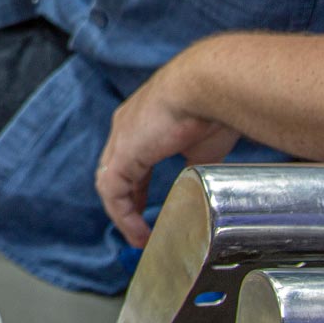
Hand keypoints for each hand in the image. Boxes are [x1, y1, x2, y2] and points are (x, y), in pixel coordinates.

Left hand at [96, 56, 238, 248]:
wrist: (207, 86)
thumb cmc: (214, 107)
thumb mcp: (204, 145)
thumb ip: (196, 166)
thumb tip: (203, 188)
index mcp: (145, 120)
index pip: (131, 158)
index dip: (137, 185)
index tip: (147, 205)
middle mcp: (127, 126)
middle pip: (115, 170)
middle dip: (126, 200)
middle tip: (137, 226)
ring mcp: (122, 138)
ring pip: (110, 183)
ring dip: (122, 212)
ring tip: (138, 236)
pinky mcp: (124, 152)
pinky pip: (113, 191)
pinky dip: (123, 215)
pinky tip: (138, 232)